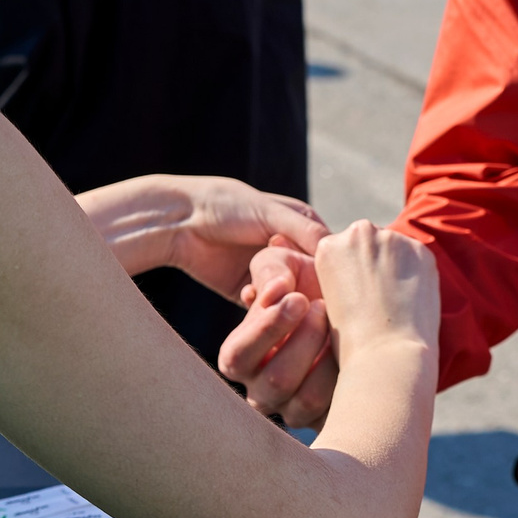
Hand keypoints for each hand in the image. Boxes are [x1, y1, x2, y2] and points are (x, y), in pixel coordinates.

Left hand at [78, 175, 324, 300]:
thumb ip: (306, 232)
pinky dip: (261, 311)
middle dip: (303, 292)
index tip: (325, 286)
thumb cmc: (227, 206)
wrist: (180, 222)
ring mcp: (271, 276)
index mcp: (304, 228)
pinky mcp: (249, 295)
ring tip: (266, 294)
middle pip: (312, 284)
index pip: (330, 258)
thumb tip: (338, 254)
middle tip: (293, 295)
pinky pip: (265, 311)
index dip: (329, 274)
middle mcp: (292, 253)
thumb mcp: (271, 213)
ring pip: (289, 300)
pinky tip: (250, 300)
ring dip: (280, 302)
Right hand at [221, 243, 337, 423]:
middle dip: (304, 341)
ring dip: (326, 360)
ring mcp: (293, 409)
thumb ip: (271, 269)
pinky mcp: (323, 418)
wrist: (349, 305)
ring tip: (338, 327)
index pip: (238, 356)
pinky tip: (355, 350)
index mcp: (239, 357)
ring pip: (307, 400)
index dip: (267, 328)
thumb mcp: (284, 264)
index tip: (298, 298)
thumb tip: (276, 290)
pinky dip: (347, 380)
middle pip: (276, 382)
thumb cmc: (306, 283)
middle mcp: (261, 391)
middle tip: (322, 306)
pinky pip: (334, 410)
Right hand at [309, 221, 436, 364]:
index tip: (356, 297)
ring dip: (395, 268)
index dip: (350, 276)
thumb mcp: (328, 302)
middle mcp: (358, 232)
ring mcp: (393, 238)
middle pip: (367, 243)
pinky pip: (417, 260)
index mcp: (328, 246)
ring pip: (394, 249)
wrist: (387, 356)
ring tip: (395, 303)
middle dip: (372, 264)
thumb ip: (341, 276)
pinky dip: (417, 276)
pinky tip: (411, 301)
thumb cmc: (350, 342)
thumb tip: (359, 273)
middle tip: (378, 299)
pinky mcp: (422, 250)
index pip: (341, 250)